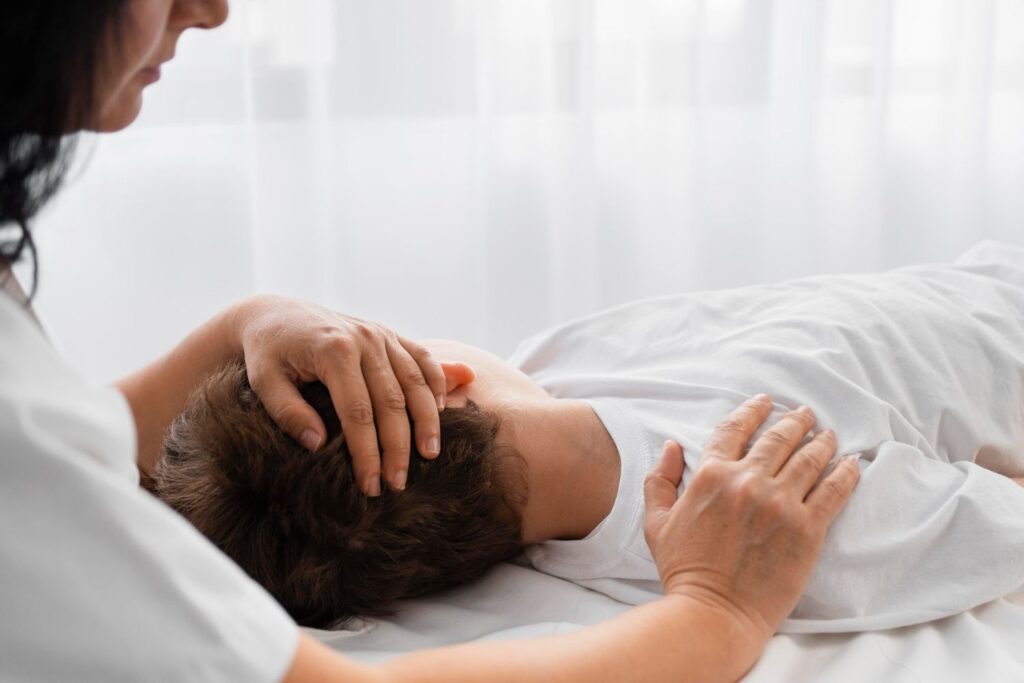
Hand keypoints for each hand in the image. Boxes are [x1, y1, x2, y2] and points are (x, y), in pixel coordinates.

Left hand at [231, 295, 445, 494]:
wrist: (274, 314)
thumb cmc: (266, 352)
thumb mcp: (265, 381)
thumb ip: (288, 412)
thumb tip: (318, 445)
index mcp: (334, 350)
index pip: (358, 412)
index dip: (367, 452)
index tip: (371, 484)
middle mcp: (364, 339)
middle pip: (392, 401)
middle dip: (398, 446)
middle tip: (399, 482)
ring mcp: (380, 334)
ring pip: (415, 381)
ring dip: (427, 420)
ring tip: (430, 454)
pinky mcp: (389, 333)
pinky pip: (423, 358)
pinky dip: (437, 383)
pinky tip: (443, 410)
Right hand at [643, 395, 859, 639]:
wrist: (713, 612)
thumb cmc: (683, 569)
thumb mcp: (657, 521)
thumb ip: (660, 479)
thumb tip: (671, 446)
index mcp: (711, 476)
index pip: (735, 429)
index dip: (752, 411)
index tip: (765, 402)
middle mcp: (747, 481)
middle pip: (778, 438)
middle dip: (795, 421)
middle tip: (806, 414)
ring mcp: (780, 504)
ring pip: (809, 459)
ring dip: (821, 441)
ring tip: (829, 434)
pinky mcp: (807, 529)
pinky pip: (833, 492)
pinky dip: (844, 473)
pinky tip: (850, 464)